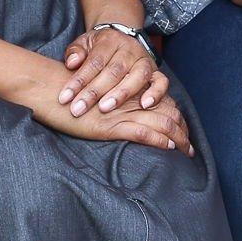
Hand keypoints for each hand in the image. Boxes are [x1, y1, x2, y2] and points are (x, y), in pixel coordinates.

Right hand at [27, 72, 195, 155]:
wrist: (51, 89)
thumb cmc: (70, 92)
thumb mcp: (95, 92)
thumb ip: (111, 96)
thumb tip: (122, 110)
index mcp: (129, 89)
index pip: (162, 100)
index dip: (176, 115)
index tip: (182, 130)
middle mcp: (131, 98)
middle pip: (168, 111)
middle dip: (182, 130)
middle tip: (190, 147)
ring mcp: (122, 112)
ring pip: (162, 123)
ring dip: (178, 138)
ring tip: (186, 151)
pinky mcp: (111, 125)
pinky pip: (143, 132)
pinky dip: (158, 141)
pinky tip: (168, 148)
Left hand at [62, 26, 166, 115]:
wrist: (121, 38)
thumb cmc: (97, 48)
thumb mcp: (83, 44)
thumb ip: (75, 52)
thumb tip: (72, 63)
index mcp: (109, 40)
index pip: (94, 62)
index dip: (78, 81)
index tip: (64, 98)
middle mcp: (129, 49)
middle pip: (113, 71)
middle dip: (94, 92)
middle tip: (78, 109)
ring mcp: (144, 60)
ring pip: (137, 76)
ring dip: (121, 93)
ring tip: (104, 108)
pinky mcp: (156, 72)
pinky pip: (162, 81)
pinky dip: (156, 93)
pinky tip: (144, 105)